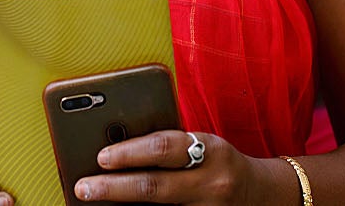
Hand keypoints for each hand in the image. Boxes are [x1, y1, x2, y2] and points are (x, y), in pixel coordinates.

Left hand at [74, 130, 284, 203]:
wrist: (260, 194)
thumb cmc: (218, 162)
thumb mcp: (202, 144)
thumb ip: (169, 145)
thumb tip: (118, 148)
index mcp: (210, 150)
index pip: (163, 147)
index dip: (129, 152)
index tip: (100, 157)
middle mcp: (211, 182)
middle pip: (154, 187)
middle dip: (114, 187)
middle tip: (84, 187)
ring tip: (94, 202)